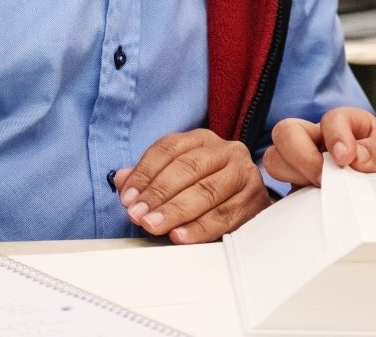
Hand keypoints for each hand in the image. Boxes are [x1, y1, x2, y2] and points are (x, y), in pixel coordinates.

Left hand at [114, 130, 271, 243]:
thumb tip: (120, 179)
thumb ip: (149, 177)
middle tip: (137, 215)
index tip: (127, 197)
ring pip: (206, 192)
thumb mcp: (177, 176)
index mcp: (203, 140)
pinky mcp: (255, 200)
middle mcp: (227, 151)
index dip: (144, 173)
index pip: (169, 149)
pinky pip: (224, 216)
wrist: (249, 202)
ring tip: (153, 225)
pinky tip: (180, 236)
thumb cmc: (209, 187)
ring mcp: (244, 174)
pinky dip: (199, 228)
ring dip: (175, 211)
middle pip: (188, 169)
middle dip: (158, 194)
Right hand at [262, 107, 375, 187]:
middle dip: (299, 153)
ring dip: (291, 174)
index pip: (331, 118)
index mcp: (349, 125)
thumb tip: (356, 159)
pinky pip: (278, 190)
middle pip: (286, 131)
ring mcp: (305, 164)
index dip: (335, 136)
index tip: (346, 160)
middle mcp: (320, 140)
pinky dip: (284, 198)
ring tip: (319, 192)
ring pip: (275, 158)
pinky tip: (308, 208)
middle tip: (323, 179)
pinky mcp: (299, 189)